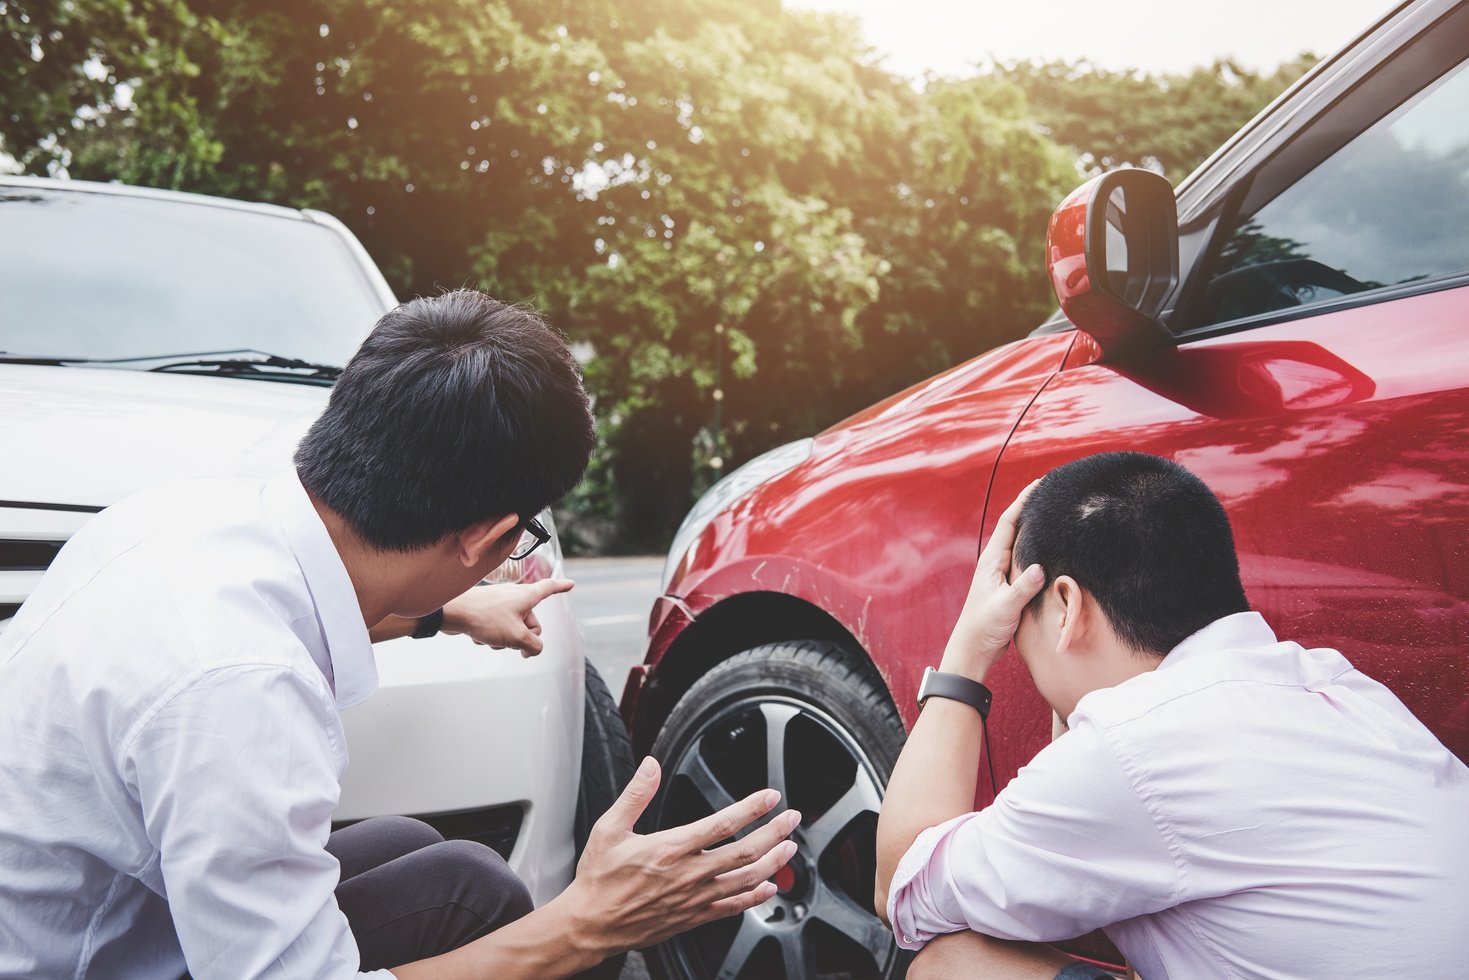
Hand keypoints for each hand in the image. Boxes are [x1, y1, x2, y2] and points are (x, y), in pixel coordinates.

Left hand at [441, 579, 574, 656]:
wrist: (452, 612)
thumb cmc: (485, 617)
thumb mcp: (517, 637)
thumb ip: (534, 646)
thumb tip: (534, 649)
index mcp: (526, 596)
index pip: (549, 589)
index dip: (561, 587)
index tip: (570, 584)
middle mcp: (515, 596)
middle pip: (531, 622)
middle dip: (523, 636)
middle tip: (513, 641)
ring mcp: (500, 603)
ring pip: (513, 628)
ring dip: (504, 638)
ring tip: (491, 636)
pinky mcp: (486, 610)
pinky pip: (497, 628)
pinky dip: (492, 635)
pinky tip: (480, 635)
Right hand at [561, 756, 800, 955]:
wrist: (590, 925)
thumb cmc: (598, 878)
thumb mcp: (608, 828)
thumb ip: (635, 794)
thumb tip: (650, 764)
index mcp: (669, 849)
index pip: (721, 824)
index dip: (750, 809)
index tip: (769, 797)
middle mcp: (687, 875)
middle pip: (743, 852)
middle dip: (773, 832)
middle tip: (792, 818)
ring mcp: (693, 899)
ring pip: (744, 880)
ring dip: (772, 862)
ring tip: (789, 848)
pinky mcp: (692, 918)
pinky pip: (732, 908)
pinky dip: (754, 897)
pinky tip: (768, 887)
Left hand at [940, 481, 1046, 679]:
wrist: (974, 650)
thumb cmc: (984, 627)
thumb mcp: (1005, 607)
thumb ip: (1022, 588)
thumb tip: (1039, 567)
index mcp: (991, 561)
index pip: (1009, 523)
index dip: (1023, 501)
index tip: (1039, 484)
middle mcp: (996, 563)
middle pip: (1016, 528)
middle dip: (1032, 509)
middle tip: (1052, 493)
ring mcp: (1003, 574)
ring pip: (1022, 544)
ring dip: (1036, 529)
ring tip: (1055, 514)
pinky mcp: (1011, 587)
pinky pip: (1027, 561)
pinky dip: (1038, 550)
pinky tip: (1051, 549)